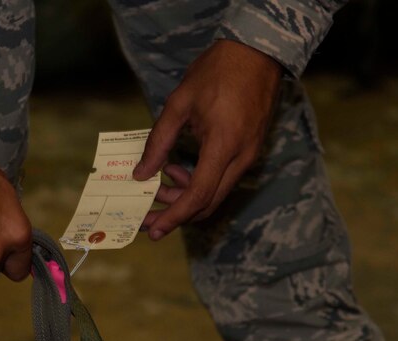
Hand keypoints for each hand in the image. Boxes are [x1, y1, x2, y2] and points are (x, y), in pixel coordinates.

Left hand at [134, 40, 281, 239]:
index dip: (174, 216)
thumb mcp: (178, 104)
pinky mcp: (250, 152)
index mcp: (223, 145)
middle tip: (148, 213)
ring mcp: (249, 156)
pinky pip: (222, 180)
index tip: (154, 230)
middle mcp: (241, 158)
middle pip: (207, 203)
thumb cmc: (217, 71)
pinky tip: (179, 168)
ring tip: (161, 178)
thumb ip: (158, 142)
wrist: (257, 52)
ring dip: (185, 196)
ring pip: (215, 194)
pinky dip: (199, 183)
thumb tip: (141, 174)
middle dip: (176, 213)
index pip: (198, 195)